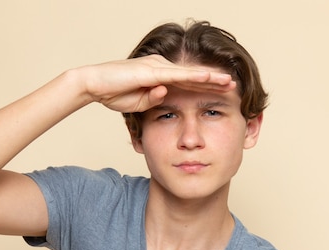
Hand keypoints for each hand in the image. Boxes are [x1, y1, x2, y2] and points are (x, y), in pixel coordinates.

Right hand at [82, 55, 235, 112]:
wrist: (93, 84)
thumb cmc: (113, 93)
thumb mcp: (139, 104)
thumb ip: (153, 100)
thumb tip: (165, 96)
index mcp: (159, 76)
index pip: (188, 83)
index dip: (206, 88)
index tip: (223, 93)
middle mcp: (161, 68)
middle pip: (193, 76)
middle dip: (215, 81)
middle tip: (234, 85)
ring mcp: (157, 67)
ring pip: (190, 74)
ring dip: (211, 78)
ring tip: (229, 81)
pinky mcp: (152, 71)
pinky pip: (178, 75)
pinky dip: (194, 77)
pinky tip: (209, 78)